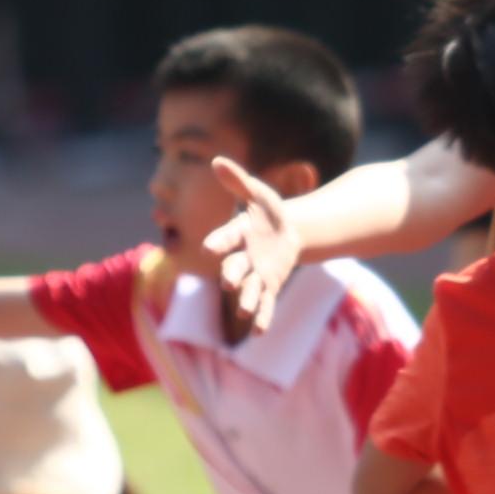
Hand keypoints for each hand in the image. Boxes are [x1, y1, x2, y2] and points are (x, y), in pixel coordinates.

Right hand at [201, 158, 297, 330]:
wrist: (287, 230)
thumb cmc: (268, 210)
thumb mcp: (258, 193)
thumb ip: (238, 182)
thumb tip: (217, 161)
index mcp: (237, 233)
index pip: (225, 238)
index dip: (218, 243)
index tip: (207, 250)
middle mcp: (242, 256)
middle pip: (235, 267)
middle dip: (232, 274)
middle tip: (228, 282)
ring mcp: (255, 273)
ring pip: (250, 289)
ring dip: (247, 301)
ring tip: (245, 312)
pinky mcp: (269, 284)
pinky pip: (265, 302)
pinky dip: (263, 317)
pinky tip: (260, 332)